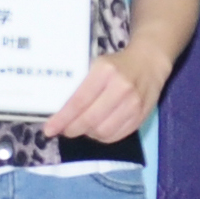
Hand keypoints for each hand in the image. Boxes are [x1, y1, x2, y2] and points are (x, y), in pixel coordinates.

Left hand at [43, 44, 174, 144]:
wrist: (150, 62)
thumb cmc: (118, 64)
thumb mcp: (97, 65)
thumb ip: (82, 85)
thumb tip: (60, 110)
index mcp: (105, 71)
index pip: (79, 101)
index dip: (62, 119)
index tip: (49, 129)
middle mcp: (121, 88)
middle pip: (90, 120)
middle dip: (72, 129)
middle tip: (64, 130)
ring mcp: (134, 104)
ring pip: (103, 131)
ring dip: (88, 134)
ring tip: (82, 128)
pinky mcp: (141, 116)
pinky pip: (117, 136)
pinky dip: (103, 137)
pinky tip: (97, 130)